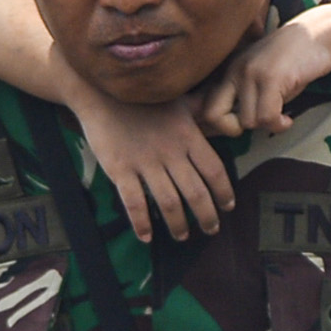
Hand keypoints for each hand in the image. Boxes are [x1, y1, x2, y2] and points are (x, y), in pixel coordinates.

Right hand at [77, 87, 231, 242]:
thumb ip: (202, 113)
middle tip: (211, 229)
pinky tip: (146, 237)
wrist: (101, 93)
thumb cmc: (144, 98)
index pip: (214, 170)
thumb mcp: (179, 101)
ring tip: (182, 235)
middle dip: (207, 216)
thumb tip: (229, 121)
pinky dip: (141, 223)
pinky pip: (134, 203)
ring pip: (169, 202)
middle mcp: (170, 152)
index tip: (228, 206)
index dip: (224, 192)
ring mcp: (144, 162)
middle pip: (196, 193)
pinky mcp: (119, 169)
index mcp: (188, 135)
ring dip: (178, 224)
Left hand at [199, 12, 330, 140]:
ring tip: (281, 116)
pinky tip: (288, 119)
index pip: (206, 108)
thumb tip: (237, 125)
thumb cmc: (293, 58)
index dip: (220, 125)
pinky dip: (279, 125)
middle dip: (237, 129)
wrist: (318, 32)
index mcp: (230, 70)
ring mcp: (253, 73)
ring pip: (247, 121)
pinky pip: (267, 117)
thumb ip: (246, 94)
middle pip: (216, 117)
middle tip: (259, 123)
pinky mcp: (272, 78)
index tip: (243, 126)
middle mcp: (236, 70)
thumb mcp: (262, 74)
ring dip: (267, 125)